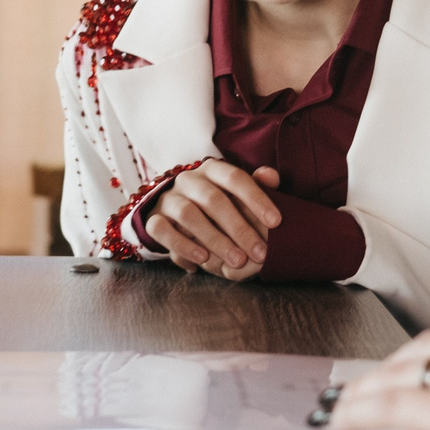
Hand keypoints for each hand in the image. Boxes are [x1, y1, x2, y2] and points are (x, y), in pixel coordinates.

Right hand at [146, 162, 282, 279]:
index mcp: (212, 169)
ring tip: (236, 260)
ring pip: (188, 214)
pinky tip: (202, 260)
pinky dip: (183, 245)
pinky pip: (162, 230)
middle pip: (213, 199)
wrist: (174, 211)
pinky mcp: (153, 217)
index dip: (257, 199)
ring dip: (215, 239)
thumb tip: (272, 176)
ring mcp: (169, 198)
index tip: (276, 222)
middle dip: (239, 228)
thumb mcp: (237, 193)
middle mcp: (188, 179)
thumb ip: (256, 185)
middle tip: (259, 253)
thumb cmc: (218, 204)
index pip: (235, 178)